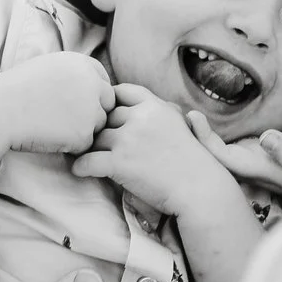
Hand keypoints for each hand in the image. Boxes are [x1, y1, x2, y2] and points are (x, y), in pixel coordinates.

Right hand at [0, 51, 115, 156]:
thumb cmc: (14, 92)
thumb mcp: (46, 68)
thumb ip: (72, 74)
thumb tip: (91, 85)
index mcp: (81, 63)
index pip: (103, 80)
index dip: (92, 94)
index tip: (76, 103)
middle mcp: (91, 83)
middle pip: (108, 103)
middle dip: (93, 112)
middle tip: (65, 120)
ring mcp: (91, 109)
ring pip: (99, 125)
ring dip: (82, 130)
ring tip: (51, 126)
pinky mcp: (85, 133)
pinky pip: (86, 144)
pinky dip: (71, 146)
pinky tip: (49, 138)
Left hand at [73, 84, 234, 219]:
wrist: (200, 189)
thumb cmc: (195, 164)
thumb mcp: (183, 127)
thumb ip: (164, 114)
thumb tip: (155, 108)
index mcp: (157, 107)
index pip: (123, 92)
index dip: (110, 101)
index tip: (106, 112)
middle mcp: (141, 118)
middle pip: (106, 117)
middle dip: (101, 129)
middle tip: (96, 142)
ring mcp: (129, 140)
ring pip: (95, 139)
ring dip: (91, 149)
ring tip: (88, 157)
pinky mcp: (119, 163)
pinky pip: (87, 161)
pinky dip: (81, 167)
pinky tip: (80, 171)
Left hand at [185, 113, 281, 195]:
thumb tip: (267, 139)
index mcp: (262, 170)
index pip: (223, 158)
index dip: (205, 141)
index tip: (191, 118)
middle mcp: (250, 169)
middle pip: (211, 158)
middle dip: (190, 139)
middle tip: (171, 112)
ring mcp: (251, 163)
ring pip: (215, 154)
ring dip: (196, 137)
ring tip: (177, 114)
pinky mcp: (254, 156)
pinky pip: (223, 148)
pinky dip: (208, 134)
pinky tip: (195, 121)